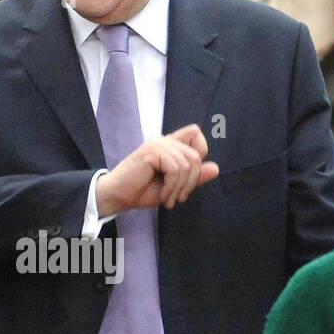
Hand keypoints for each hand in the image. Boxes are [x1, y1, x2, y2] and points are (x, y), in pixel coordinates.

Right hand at [95, 124, 218, 216]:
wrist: (117, 196)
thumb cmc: (142, 191)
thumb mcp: (174, 186)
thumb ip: (194, 177)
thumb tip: (216, 168)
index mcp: (169, 145)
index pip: (195, 133)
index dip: (200, 152)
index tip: (189, 177)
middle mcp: (164, 141)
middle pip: (196, 154)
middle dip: (191, 181)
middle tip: (178, 198)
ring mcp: (157, 144)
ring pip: (187, 164)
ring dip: (180, 188)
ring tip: (169, 199)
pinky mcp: (151, 152)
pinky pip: (175, 169)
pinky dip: (172, 187)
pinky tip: (163, 196)